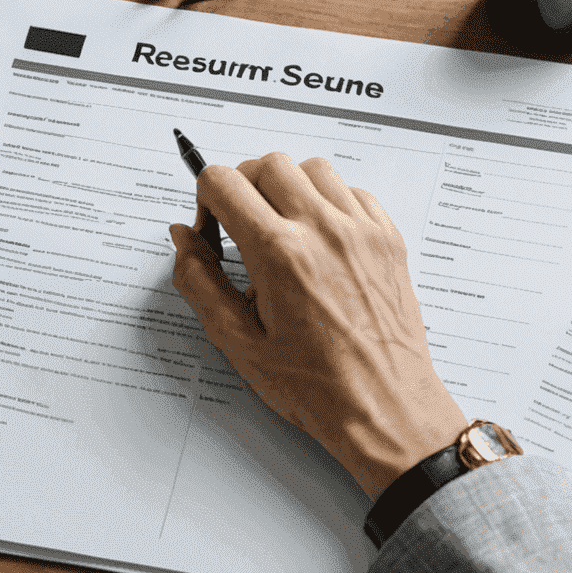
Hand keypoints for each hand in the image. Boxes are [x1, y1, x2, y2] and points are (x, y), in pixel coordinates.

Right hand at [169, 154, 464, 500]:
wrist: (384, 408)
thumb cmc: (316, 387)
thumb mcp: (237, 341)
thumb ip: (199, 281)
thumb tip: (183, 238)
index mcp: (280, 253)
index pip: (224, 181)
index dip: (205, 202)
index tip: (213, 233)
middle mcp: (323, 230)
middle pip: (267, 164)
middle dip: (242, 187)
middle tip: (240, 228)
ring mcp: (361, 231)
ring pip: (312, 168)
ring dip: (287, 187)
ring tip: (280, 229)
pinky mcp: (388, 239)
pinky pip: (353, 191)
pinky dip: (328, 201)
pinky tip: (318, 238)